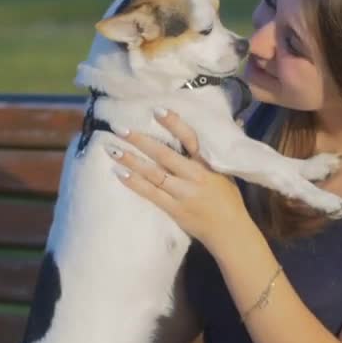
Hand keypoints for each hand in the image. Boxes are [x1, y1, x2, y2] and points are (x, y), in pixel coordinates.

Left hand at [107, 108, 254, 249]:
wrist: (230, 232)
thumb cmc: (230, 202)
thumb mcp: (226, 174)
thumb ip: (214, 156)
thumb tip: (224, 127)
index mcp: (207, 165)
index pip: (190, 139)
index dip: (174, 124)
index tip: (157, 110)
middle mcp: (193, 176)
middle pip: (164, 154)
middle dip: (141, 140)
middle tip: (119, 127)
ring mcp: (182, 193)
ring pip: (153, 173)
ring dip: (131, 160)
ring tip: (111, 149)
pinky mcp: (174, 209)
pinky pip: (151, 193)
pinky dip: (135, 183)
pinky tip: (119, 173)